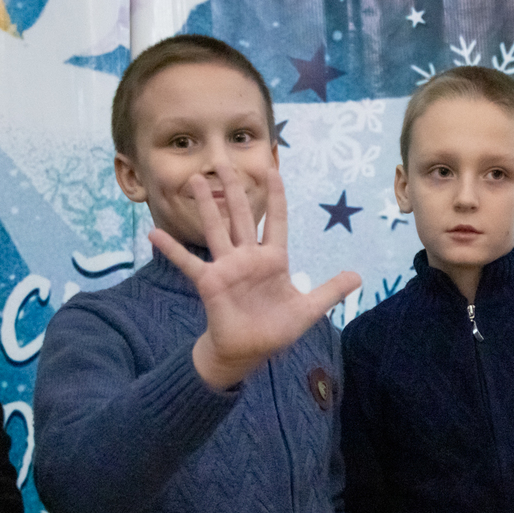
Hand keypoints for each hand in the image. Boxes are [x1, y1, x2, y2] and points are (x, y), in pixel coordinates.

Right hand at [149, 164, 360, 389]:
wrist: (248, 352)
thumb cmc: (276, 329)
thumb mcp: (308, 310)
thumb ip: (331, 291)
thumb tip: (358, 277)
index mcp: (273, 260)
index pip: (277, 220)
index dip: (276, 196)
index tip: (273, 170)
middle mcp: (248, 257)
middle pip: (242, 215)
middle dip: (233, 189)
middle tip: (223, 161)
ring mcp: (227, 267)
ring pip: (216, 228)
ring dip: (205, 205)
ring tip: (192, 180)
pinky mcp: (209, 282)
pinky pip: (189, 262)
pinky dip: (172, 249)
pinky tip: (155, 233)